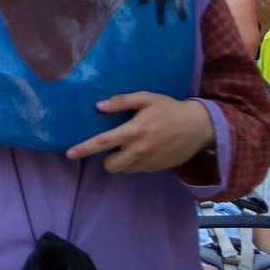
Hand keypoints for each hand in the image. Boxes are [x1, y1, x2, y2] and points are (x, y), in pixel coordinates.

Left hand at [66, 93, 215, 172]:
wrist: (200, 127)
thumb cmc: (169, 109)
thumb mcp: (147, 98)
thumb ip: (122, 101)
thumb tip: (99, 106)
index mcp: (135, 131)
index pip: (104, 143)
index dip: (85, 148)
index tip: (69, 153)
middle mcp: (141, 150)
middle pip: (111, 165)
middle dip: (105, 158)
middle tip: (110, 146)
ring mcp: (150, 162)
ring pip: (123, 170)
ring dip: (120, 161)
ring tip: (127, 146)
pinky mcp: (158, 168)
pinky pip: (137, 170)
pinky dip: (133, 162)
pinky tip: (142, 149)